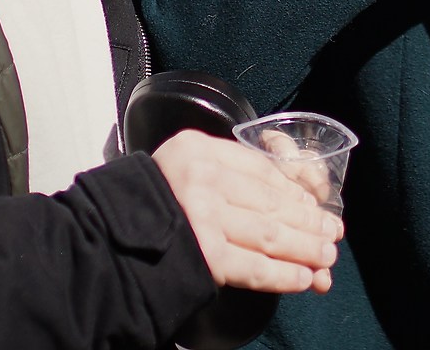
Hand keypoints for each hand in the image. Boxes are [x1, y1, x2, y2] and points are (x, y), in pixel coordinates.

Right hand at [151, 129, 340, 294]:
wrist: (98, 247)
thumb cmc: (141, 208)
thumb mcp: (176, 169)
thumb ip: (219, 172)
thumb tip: (282, 197)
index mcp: (197, 150)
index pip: (261, 168)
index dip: (294, 189)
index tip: (315, 203)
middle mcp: (202, 178)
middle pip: (271, 201)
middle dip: (307, 221)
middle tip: (332, 233)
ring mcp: (203, 217)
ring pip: (270, 233)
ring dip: (305, 248)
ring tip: (326, 258)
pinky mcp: (203, 255)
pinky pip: (254, 266)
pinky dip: (283, 274)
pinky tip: (303, 278)